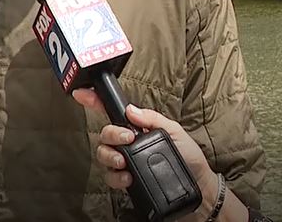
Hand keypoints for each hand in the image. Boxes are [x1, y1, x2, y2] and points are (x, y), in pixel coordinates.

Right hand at [71, 89, 218, 196]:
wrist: (198, 187)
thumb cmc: (190, 158)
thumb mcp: (175, 131)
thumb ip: (153, 119)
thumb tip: (131, 110)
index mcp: (138, 129)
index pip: (114, 113)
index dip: (95, 102)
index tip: (82, 94)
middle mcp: (128, 145)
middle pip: (104, 135)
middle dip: (111, 135)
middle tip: (127, 139)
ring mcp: (126, 163)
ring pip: (103, 155)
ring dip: (110, 156)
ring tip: (124, 161)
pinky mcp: (127, 182)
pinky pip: (110, 177)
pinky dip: (115, 177)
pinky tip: (127, 177)